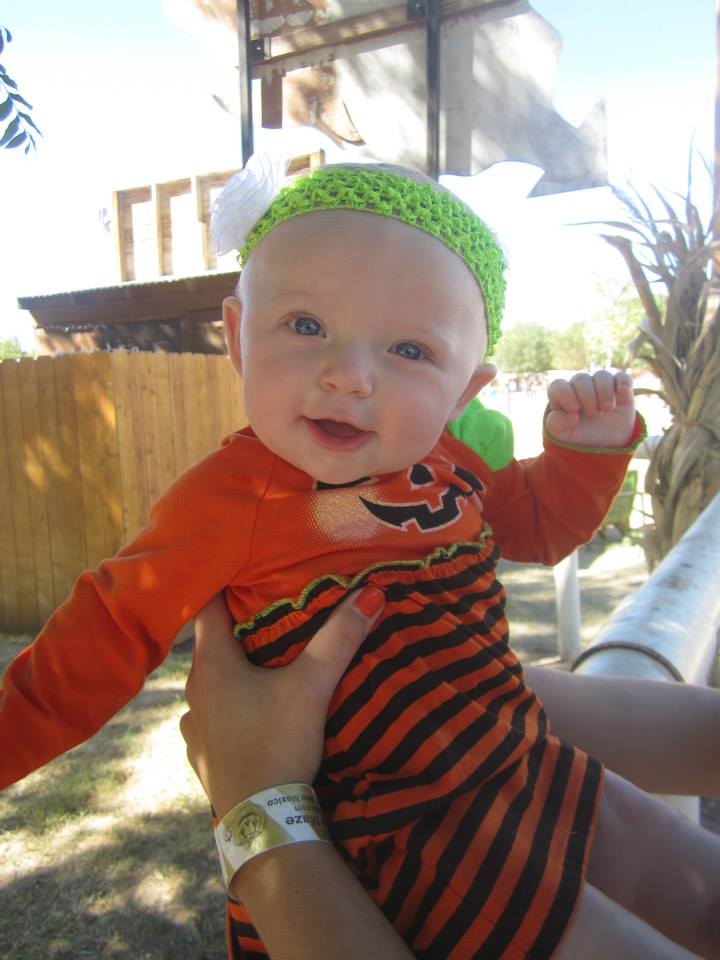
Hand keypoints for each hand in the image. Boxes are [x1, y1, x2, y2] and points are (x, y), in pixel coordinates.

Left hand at [180, 587, 384, 817]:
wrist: (261, 822)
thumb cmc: (278, 744)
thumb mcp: (312, 686)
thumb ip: (339, 638)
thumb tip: (371, 592)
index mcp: (212, 665)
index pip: (206, 606)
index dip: (223, 584)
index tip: (245, 568)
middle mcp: (194, 691)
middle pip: (210, 646)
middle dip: (237, 629)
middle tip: (268, 612)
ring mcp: (193, 727)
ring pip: (210, 685)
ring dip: (230, 673)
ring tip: (260, 665)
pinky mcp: (201, 757)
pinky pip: (209, 720)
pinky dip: (226, 709)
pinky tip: (247, 715)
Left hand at [545, 371, 635, 447]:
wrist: (606, 442)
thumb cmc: (580, 435)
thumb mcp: (563, 435)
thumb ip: (556, 425)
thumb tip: (569, 415)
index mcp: (563, 396)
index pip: (558, 385)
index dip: (565, 395)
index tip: (574, 410)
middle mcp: (581, 386)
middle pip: (580, 379)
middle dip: (587, 397)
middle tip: (594, 415)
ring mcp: (600, 385)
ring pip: (601, 375)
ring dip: (604, 391)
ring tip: (606, 409)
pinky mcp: (619, 387)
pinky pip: (622, 376)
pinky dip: (623, 382)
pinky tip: (622, 392)